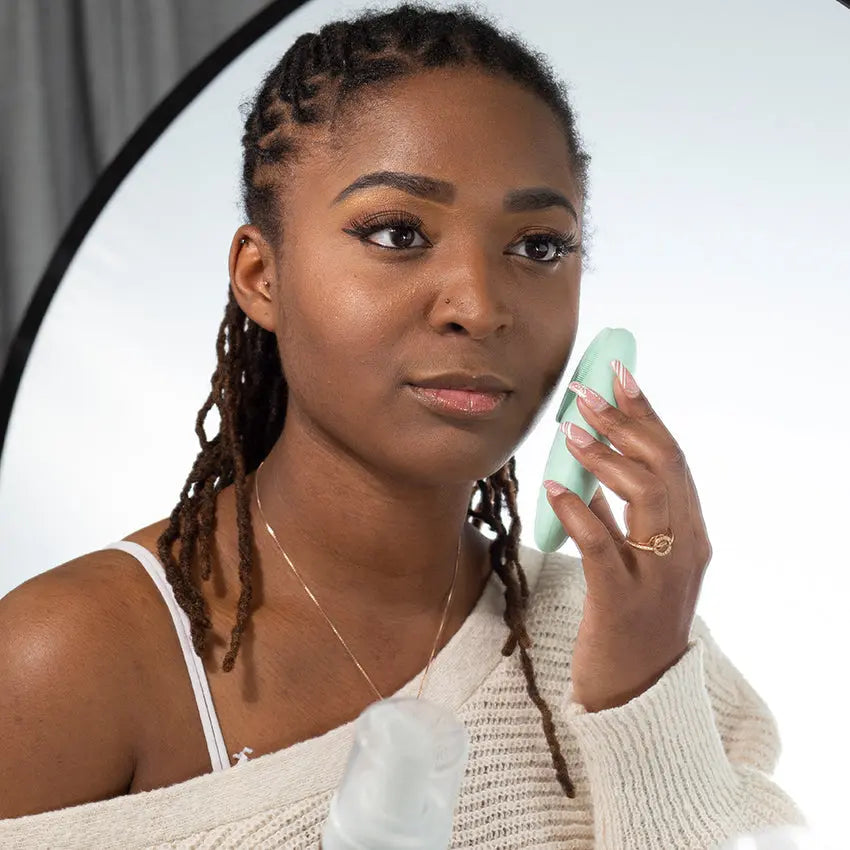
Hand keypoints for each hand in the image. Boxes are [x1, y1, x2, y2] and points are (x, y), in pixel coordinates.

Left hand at [543, 360, 712, 712]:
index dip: (645, 413)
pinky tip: (553, 487)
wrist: (637, 694)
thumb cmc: (629, 620)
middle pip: (663, 467)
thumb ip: (615, 518)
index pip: (671, 458)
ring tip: (569, 428)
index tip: (619, 373)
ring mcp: (659, 576)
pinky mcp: (624, 602)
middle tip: (586, 388)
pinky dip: (579, 512)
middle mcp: (684, 548)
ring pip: (646, 498)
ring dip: (606, 456)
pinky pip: (604, 547)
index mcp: (687, 531)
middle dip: (625, 421)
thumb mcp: (630, 559)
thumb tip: (585, 475)